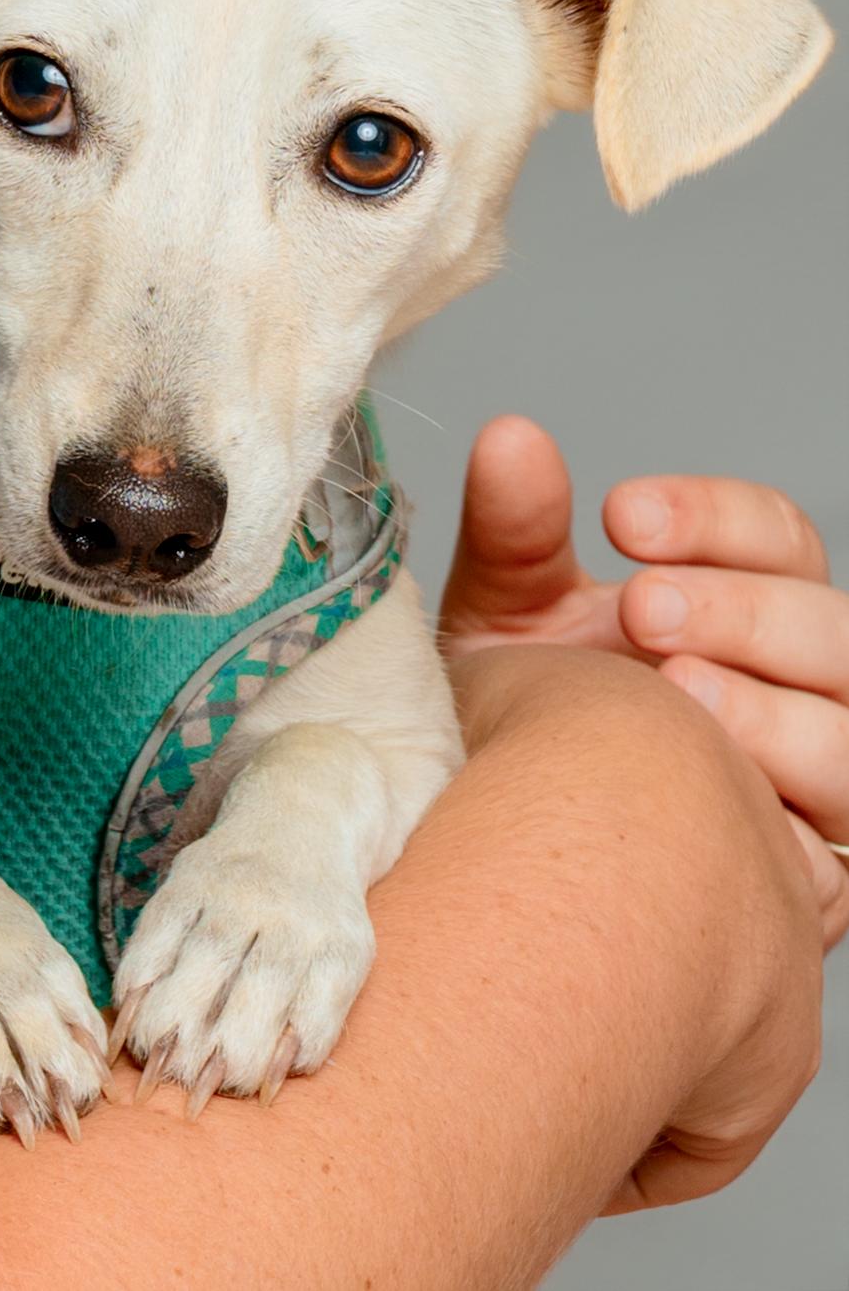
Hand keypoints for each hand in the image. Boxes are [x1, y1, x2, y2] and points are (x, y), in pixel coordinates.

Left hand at [441, 415, 848, 948]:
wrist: (504, 858)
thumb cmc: (520, 720)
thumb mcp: (508, 619)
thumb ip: (517, 533)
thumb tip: (509, 436)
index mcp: (738, 607)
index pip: (779, 538)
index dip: (715, 519)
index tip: (620, 516)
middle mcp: (793, 690)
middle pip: (833, 632)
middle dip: (743, 610)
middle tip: (641, 611)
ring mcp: (811, 788)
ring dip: (771, 711)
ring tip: (673, 695)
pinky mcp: (809, 885)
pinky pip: (834, 854)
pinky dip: (783, 819)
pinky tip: (709, 796)